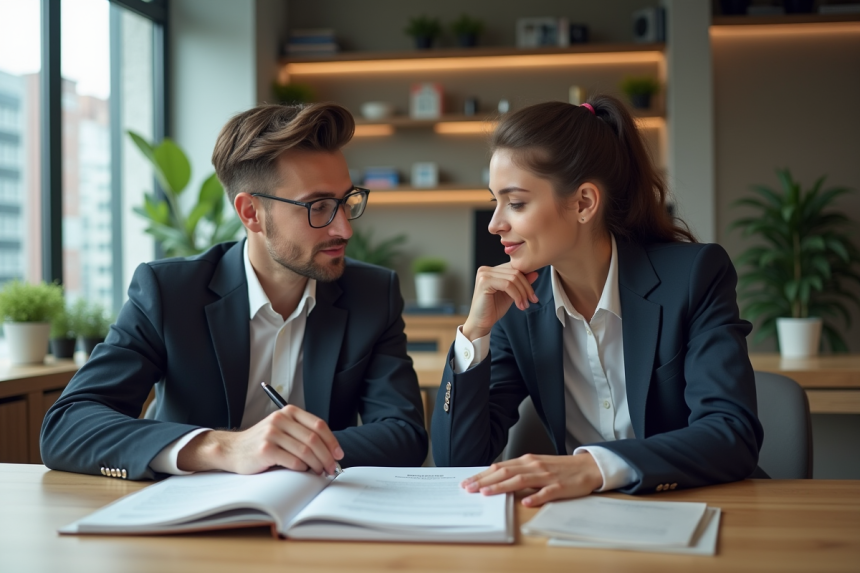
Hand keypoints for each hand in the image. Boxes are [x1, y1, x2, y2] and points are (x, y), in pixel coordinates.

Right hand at [177, 405, 343, 475]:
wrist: (232, 449)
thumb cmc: (261, 442)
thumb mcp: (282, 429)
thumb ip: (302, 434)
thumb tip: (330, 452)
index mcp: (289, 412)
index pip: (319, 425)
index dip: (332, 442)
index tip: (338, 455)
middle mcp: (281, 419)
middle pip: (314, 439)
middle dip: (327, 456)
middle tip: (331, 468)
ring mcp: (272, 433)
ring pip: (306, 451)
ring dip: (317, 465)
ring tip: (320, 472)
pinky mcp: (265, 449)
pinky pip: (293, 461)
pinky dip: (302, 469)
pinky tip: (303, 472)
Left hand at [461, 453, 602, 506]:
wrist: (587, 467)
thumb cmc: (559, 468)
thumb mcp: (536, 466)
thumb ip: (518, 471)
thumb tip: (495, 479)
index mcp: (527, 461)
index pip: (499, 467)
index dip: (482, 475)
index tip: (467, 482)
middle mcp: (533, 466)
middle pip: (505, 472)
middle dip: (485, 480)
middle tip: (469, 489)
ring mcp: (546, 476)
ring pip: (521, 480)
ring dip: (502, 487)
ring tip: (487, 493)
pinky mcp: (560, 487)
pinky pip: (546, 492)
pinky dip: (536, 497)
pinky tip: (526, 503)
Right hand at [462, 263, 538, 340]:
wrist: (481, 323)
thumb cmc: (494, 309)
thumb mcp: (511, 294)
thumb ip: (521, 283)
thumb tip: (535, 273)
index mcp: (492, 270)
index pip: (514, 269)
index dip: (527, 280)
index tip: (534, 296)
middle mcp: (486, 269)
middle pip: (515, 273)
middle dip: (526, 288)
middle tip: (533, 300)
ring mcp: (484, 274)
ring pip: (512, 279)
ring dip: (522, 293)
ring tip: (525, 305)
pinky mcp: (484, 282)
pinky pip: (507, 285)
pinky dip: (516, 295)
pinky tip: (519, 305)